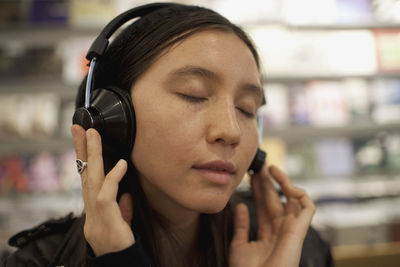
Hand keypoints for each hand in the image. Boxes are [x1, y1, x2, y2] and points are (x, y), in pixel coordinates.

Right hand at [71, 125, 134, 255]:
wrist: (119, 264)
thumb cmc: (120, 245)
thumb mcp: (121, 223)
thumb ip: (122, 208)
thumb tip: (126, 195)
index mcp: (95, 206)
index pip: (87, 177)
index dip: (84, 158)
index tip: (83, 138)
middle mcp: (91, 207)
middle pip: (84, 173)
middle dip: (81, 149)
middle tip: (79, 127)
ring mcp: (95, 213)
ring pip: (92, 178)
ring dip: (92, 155)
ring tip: (93, 134)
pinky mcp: (105, 219)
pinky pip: (107, 194)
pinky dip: (114, 178)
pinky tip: (122, 163)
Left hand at [229, 165, 314, 266]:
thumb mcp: (239, 245)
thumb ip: (241, 225)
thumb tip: (240, 205)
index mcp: (268, 234)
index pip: (264, 206)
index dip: (258, 190)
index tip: (250, 175)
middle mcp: (281, 230)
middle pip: (275, 199)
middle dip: (267, 182)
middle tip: (258, 166)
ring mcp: (291, 230)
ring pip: (291, 199)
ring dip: (283, 182)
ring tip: (270, 168)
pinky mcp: (299, 230)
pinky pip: (308, 208)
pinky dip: (301, 194)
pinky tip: (287, 186)